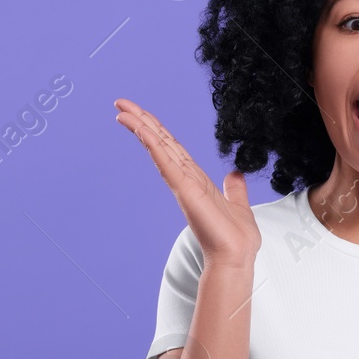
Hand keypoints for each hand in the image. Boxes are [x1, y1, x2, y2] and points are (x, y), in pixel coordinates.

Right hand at [115, 98, 260, 267]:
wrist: (237, 256)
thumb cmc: (236, 237)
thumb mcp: (238, 204)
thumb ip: (235, 188)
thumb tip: (234, 174)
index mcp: (196, 179)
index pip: (172, 147)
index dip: (156, 128)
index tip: (141, 113)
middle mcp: (185, 178)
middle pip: (160, 141)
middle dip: (141, 120)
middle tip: (120, 102)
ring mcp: (183, 184)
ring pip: (158, 148)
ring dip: (141, 127)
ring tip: (122, 110)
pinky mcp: (184, 190)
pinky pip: (166, 162)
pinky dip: (154, 145)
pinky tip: (142, 130)